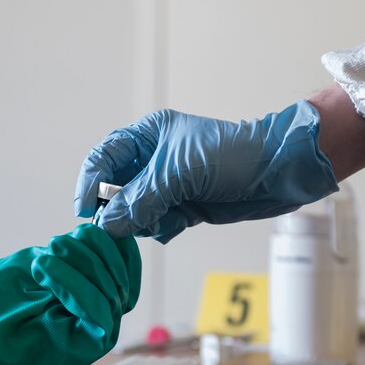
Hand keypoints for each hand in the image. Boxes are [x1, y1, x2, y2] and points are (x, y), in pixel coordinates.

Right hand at [74, 100, 337, 242]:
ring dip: (145, 221)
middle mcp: (152, 160)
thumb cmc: (232, 156)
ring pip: (134, 212)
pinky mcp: (182, 206)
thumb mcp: (179, 173)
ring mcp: (167, 185)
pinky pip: (155, 224)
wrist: (277, 173)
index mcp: (147, 136)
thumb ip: (139, 199)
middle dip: (120, 209)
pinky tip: (182, 222)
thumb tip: (107, 224)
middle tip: (128, 223)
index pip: (103, 158)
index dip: (91, 184)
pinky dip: (164, 228)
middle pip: (115, 191)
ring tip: (168, 217)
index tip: (87, 212)